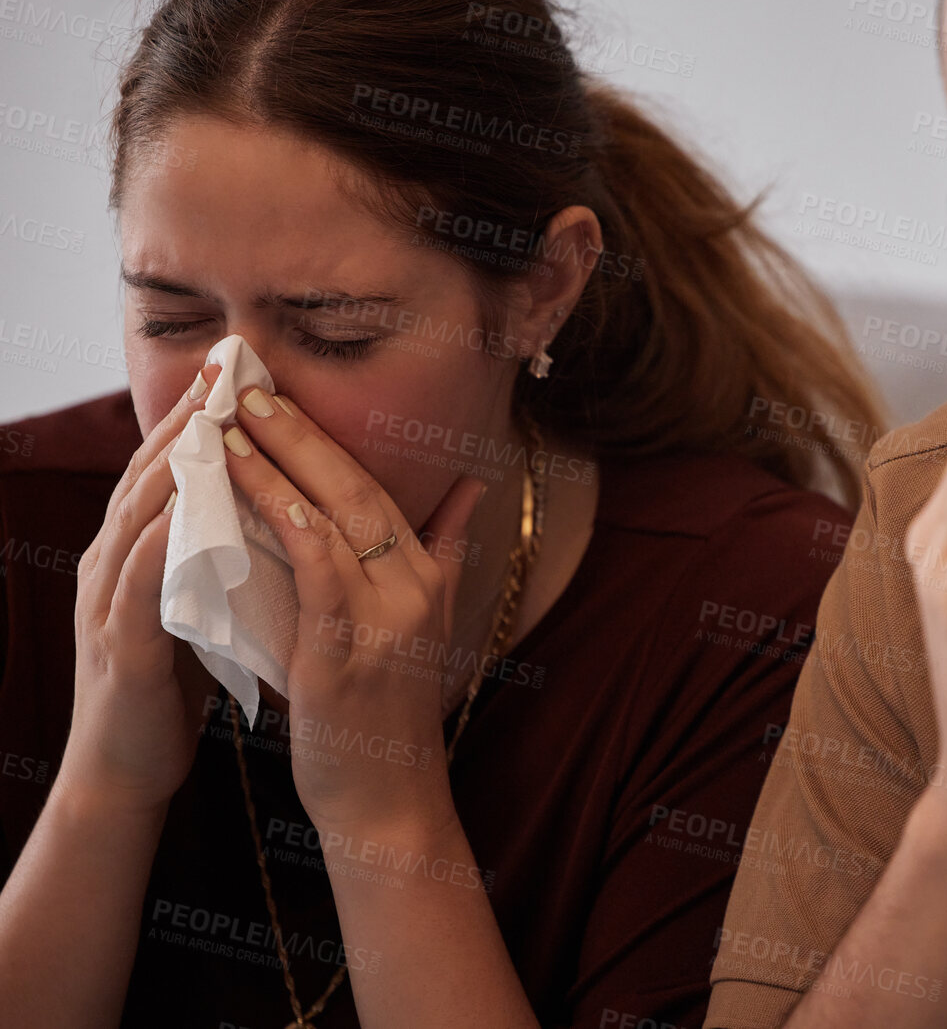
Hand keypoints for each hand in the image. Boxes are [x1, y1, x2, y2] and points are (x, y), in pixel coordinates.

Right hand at [66, 365, 223, 814]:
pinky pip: (137, 588)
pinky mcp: (118, 648)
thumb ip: (223, 550)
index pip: (171, 469)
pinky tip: (180, 517)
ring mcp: (108, 604)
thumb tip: (272, 503)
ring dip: (172, 469)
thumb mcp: (203, 601)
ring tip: (209, 422)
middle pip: (149, 477)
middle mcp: (114, 564)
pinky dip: (157, 546)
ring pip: (137, 520)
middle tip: (222, 369)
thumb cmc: (172, 683)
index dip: (200, 418)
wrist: (129, 767)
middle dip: (185, 422)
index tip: (236, 367)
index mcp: (139, 551)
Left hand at [221, 388, 485, 838]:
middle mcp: (416, 588)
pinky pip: (320, 570)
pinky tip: (253, 491)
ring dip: (281, 466)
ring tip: (233, 424)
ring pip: (335, 519)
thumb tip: (474, 487)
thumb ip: (447, 550)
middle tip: (249, 386)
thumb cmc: (388, 715)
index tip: (279, 394)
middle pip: (357, 489)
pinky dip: (289, 523)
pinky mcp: (350, 651)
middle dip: (301, 433)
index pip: (376, 487)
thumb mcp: (427, 624)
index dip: (328, 438)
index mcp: (428, 577)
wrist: (387, 800)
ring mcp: (387, 619)